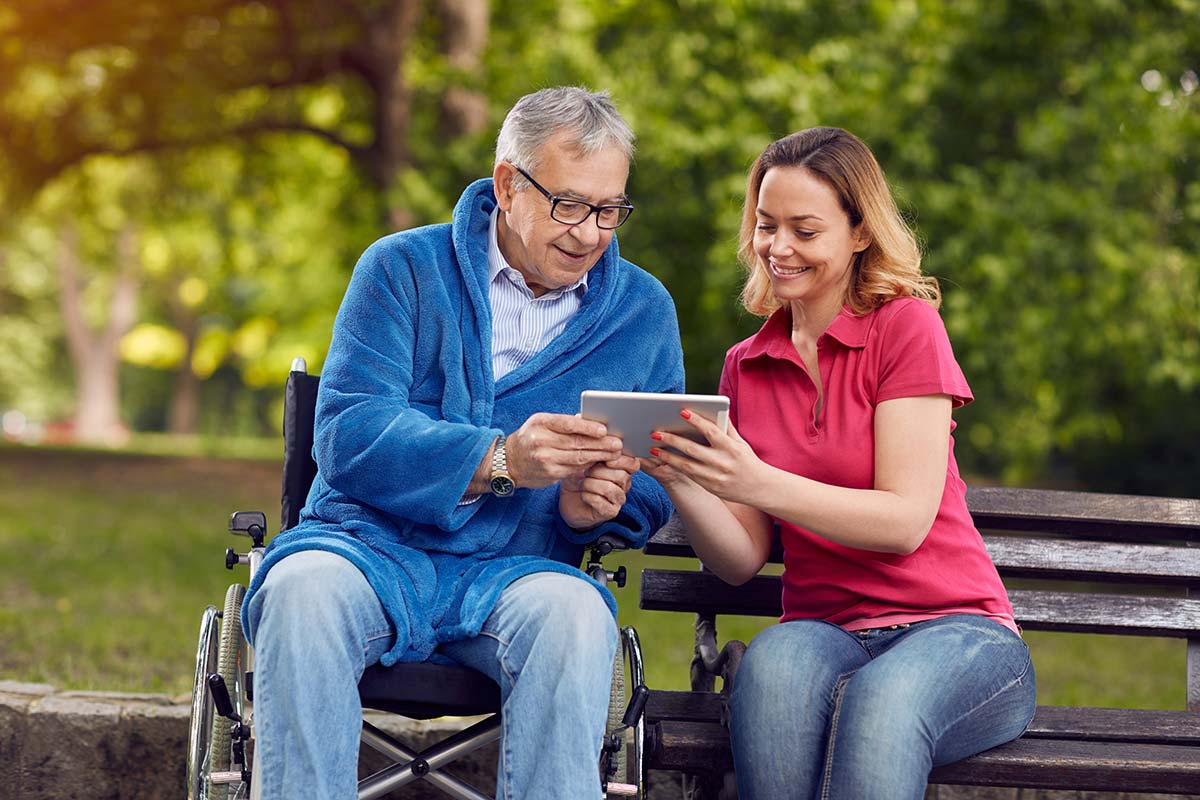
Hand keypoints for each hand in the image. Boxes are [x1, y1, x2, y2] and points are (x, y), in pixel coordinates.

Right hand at [506, 412, 623, 488]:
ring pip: (578, 458)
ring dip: (599, 456)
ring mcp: (545, 459)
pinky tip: (599, 462)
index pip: (567, 424)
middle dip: (600, 444)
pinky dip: (588, 465)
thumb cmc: (530, 438)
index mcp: (540, 423)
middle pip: (576, 443)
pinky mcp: (549, 474)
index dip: (588, 427)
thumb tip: (589, 420)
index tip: (604, 430)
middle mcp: (541, 441)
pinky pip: (574, 469)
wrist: (508, 462)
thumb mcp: (540, 423)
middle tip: (617, 444)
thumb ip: (563, 422)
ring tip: (614, 454)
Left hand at [559, 455, 639, 528]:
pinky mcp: (610, 512)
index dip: (622, 461)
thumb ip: (596, 454)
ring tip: (582, 484)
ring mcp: (618, 499)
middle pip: (622, 476)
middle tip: (586, 472)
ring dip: (592, 484)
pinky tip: (583, 495)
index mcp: (622, 469)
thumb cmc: (578, 477)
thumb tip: (604, 444)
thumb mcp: (585, 461)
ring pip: (611, 489)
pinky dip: (588, 496)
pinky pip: (601, 502)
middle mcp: (624, 485)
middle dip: (600, 472)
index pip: (633, 464)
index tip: (606, 461)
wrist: (568, 499)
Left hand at [643, 410, 764, 505]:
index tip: (682, 411)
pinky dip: (676, 467)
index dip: (697, 421)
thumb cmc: (748, 461)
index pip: (711, 431)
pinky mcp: (710, 487)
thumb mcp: (741, 443)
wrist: (760, 488)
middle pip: (693, 449)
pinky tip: (664, 460)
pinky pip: (689, 476)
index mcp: (732, 448)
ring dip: (668, 456)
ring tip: (654, 448)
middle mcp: (723, 462)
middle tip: (655, 433)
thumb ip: (727, 428)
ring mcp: (715, 477)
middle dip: (672, 440)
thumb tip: (716, 410)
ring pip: (686, 465)